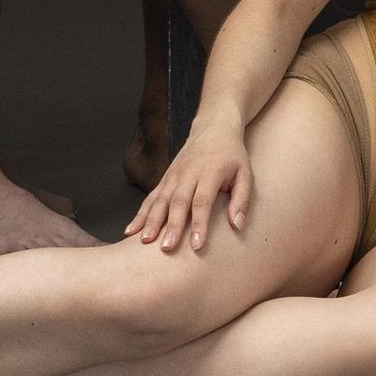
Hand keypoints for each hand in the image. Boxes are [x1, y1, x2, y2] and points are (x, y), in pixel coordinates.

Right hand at [129, 122, 250, 252]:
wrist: (213, 127)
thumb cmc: (232, 155)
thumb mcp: (245, 173)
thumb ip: (242, 199)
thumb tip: (238, 225)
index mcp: (210, 173)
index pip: (203, 200)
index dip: (199, 223)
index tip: (196, 245)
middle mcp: (189, 174)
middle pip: (178, 202)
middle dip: (171, 226)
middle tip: (167, 248)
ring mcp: (174, 175)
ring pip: (160, 200)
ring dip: (151, 221)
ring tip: (144, 241)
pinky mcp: (165, 178)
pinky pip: (151, 197)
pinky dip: (140, 214)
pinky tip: (130, 230)